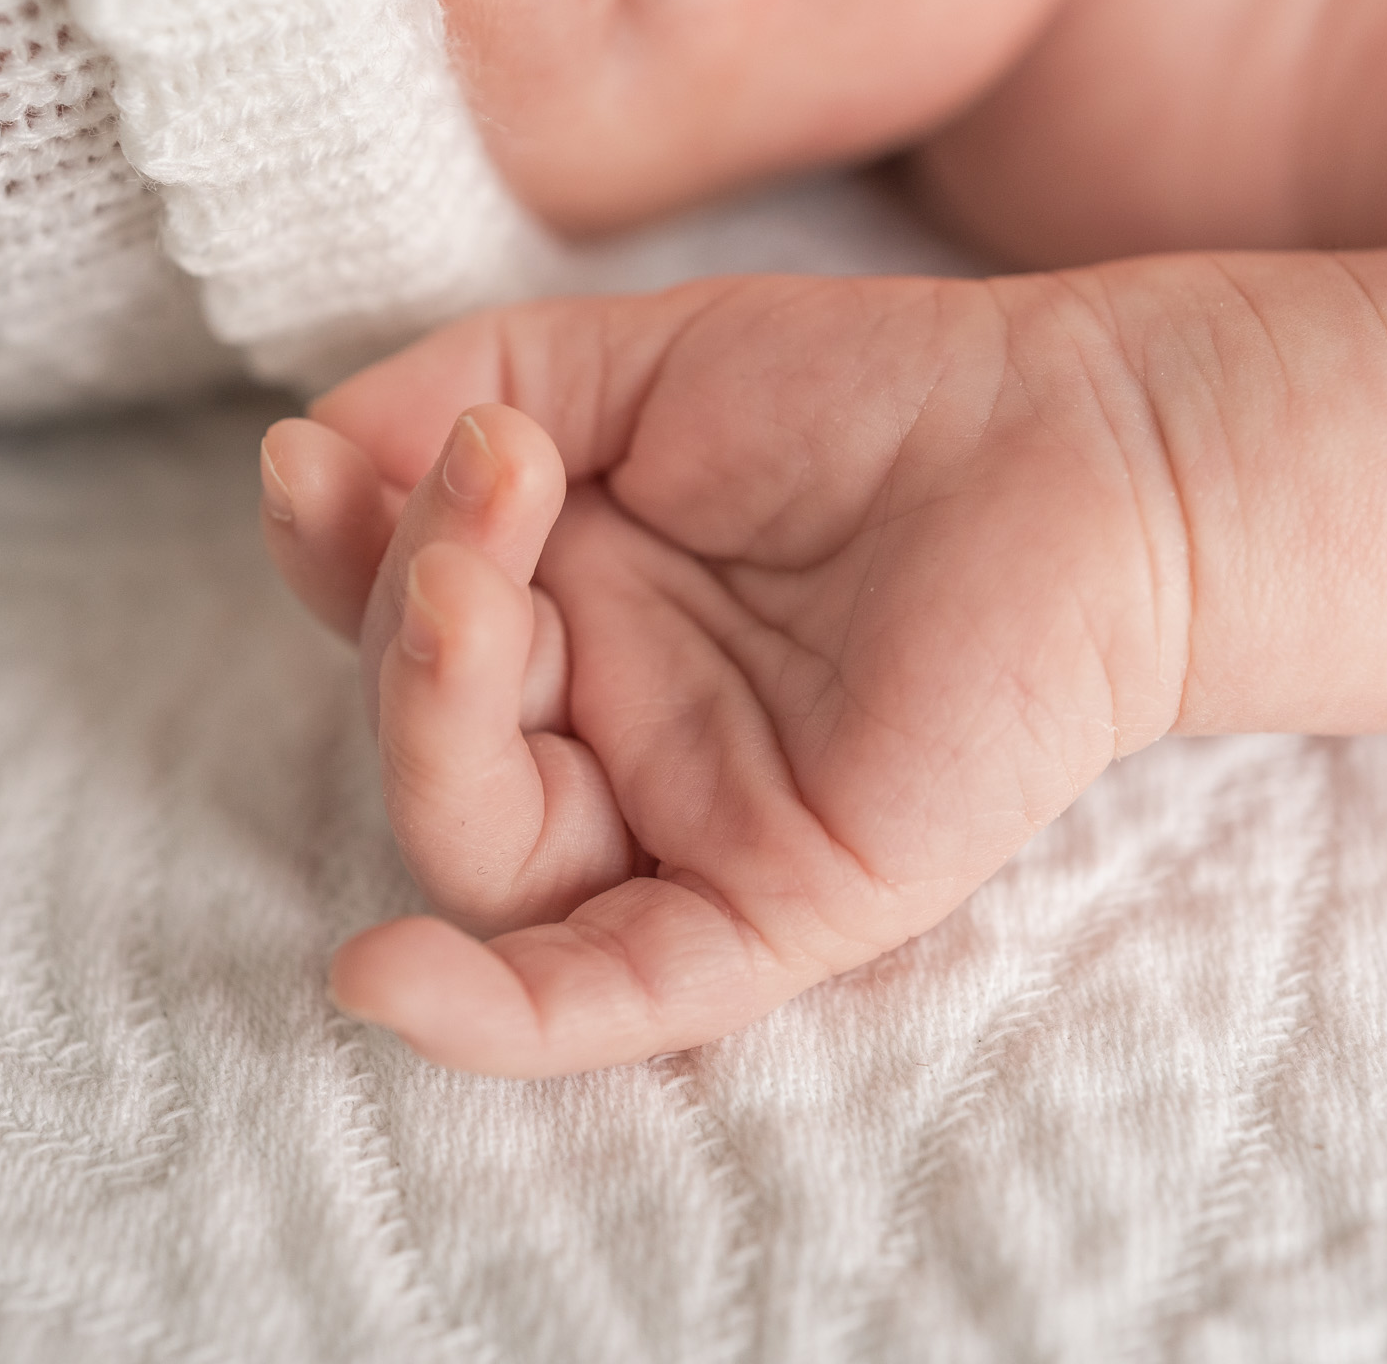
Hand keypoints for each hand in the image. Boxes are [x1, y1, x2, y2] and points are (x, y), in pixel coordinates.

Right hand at [260, 274, 1189, 1077]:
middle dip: (412, 618)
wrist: (1085, 444)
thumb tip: (301, 457)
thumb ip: (461, 393)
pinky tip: (383, 984)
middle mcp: (612, 735)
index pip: (390, 628)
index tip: (334, 459)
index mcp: (569, 619)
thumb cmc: (872, 396)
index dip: (338, 554)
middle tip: (486, 487)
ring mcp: (691, 825)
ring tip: (475, 582)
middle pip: (426, 746)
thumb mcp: (630, 368)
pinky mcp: (785, 901)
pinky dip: (497, 1018)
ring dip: (434, 724)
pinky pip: (619, 995)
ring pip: (489, 856)